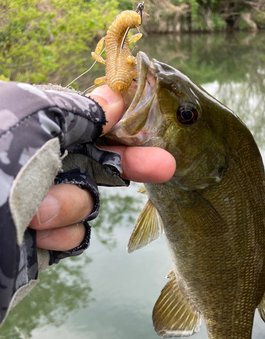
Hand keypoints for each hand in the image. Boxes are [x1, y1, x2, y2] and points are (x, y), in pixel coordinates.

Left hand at [29, 85, 175, 250]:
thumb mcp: (32, 121)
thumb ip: (78, 111)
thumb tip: (114, 97)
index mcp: (28, 128)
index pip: (86, 123)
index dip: (123, 129)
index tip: (153, 133)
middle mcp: (33, 164)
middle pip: (96, 163)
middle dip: (124, 166)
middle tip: (164, 168)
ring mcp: (37, 203)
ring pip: (86, 203)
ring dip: (68, 206)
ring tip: (33, 212)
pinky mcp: (39, 240)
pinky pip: (74, 237)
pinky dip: (62, 235)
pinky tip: (38, 235)